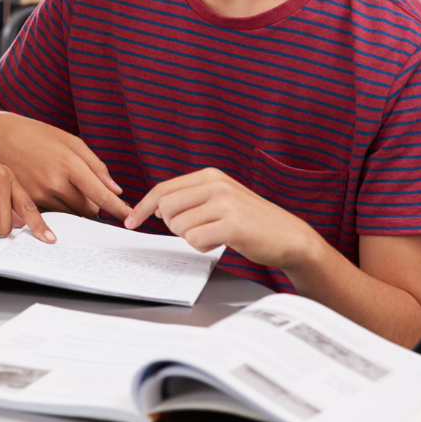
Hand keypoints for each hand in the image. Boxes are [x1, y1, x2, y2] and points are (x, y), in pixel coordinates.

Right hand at [0, 112, 129, 219]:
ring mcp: (39, 194)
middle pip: (88, 210)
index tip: (131, 218)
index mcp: (69, 165)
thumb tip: (115, 190)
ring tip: (65, 185)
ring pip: (71, 214)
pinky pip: (53, 214)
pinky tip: (51, 190)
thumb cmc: (34, 134)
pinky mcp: (27, 202)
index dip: (119, 210)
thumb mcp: (69, 141)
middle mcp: (54, 183)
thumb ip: (95, 166)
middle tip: (88, 190)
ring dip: (76, 207)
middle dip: (94, 204)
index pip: (102, 196)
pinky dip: (59, 207)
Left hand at [123, 168, 323, 270]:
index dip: (143, 207)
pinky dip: (202, 246)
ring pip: (180, 225)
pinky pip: (195, 239)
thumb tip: (156, 207)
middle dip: (173, 226)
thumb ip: (190, 198)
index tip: (131, 221)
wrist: (289, 236)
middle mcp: (216, 184)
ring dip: (192, 237)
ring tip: (214, 235)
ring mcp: (225, 203)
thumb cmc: (250, 220)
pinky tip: (219, 242)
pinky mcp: (232, 224)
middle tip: (195, 230)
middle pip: (166, 208)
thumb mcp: (219, 199)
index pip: (163, 189)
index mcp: (210, 175)